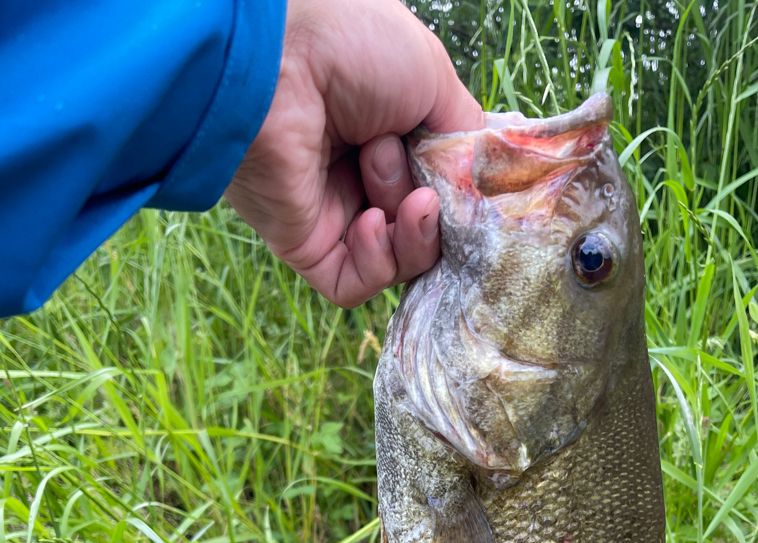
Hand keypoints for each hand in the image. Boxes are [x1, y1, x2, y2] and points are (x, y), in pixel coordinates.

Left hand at [224, 0, 481, 307]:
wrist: (277, 56)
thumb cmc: (350, 45)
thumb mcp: (432, 77)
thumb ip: (463, 140)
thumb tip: (480, 188)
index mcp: (389, 132)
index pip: (440, 188)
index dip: (460, 196)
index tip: (473, 187)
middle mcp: (360, 175)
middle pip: (424, 227)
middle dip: (431, 202)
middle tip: (412, 164)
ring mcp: (332, 212)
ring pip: (398, 258)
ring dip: (407, 223)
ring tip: (378, 166)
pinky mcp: (304, 246)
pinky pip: (355, 283)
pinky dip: (377, 261)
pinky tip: (372, 222)